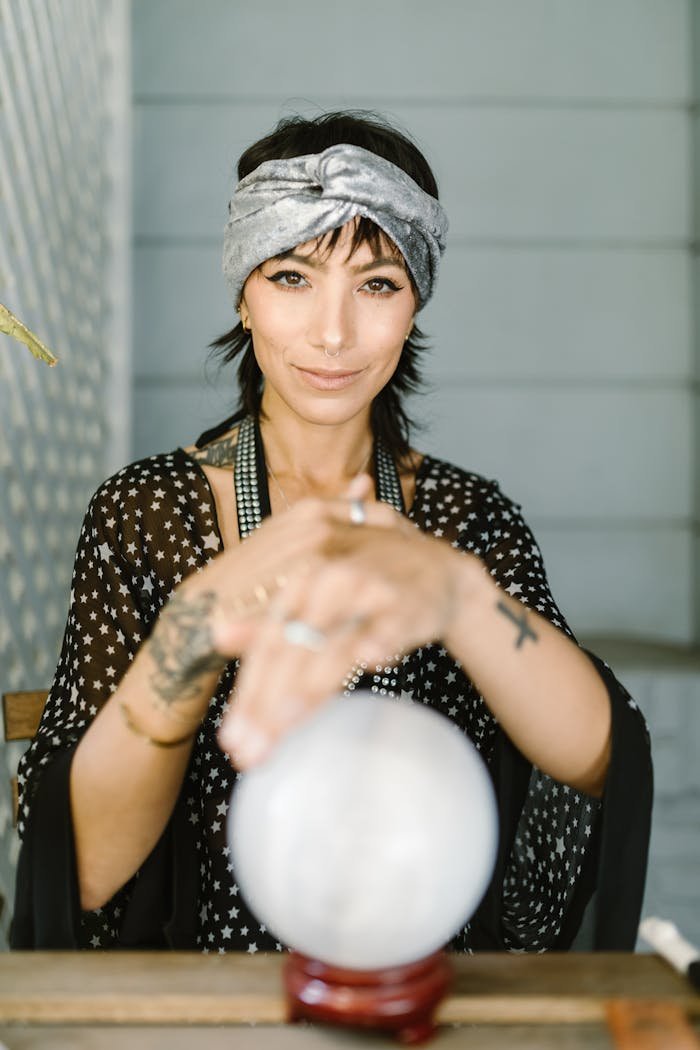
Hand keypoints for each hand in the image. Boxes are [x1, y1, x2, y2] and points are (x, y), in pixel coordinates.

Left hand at [217, 482, 461, 767]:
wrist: (436, 568)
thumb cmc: (367, 588)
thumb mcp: (316, 599)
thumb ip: (273, 622)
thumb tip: (218, 636)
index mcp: (300, 582)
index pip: (267, 644)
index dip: (247, 693)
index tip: (232, 741)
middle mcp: (328, 581)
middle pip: (292, 649)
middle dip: (268, 704)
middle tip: (251, 752)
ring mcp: (368, 589)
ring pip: (335, 643)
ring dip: (310, 685)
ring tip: (286, 724)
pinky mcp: (406, 602)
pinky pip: (390, 625)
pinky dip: (381, 640)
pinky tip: (371, 662)